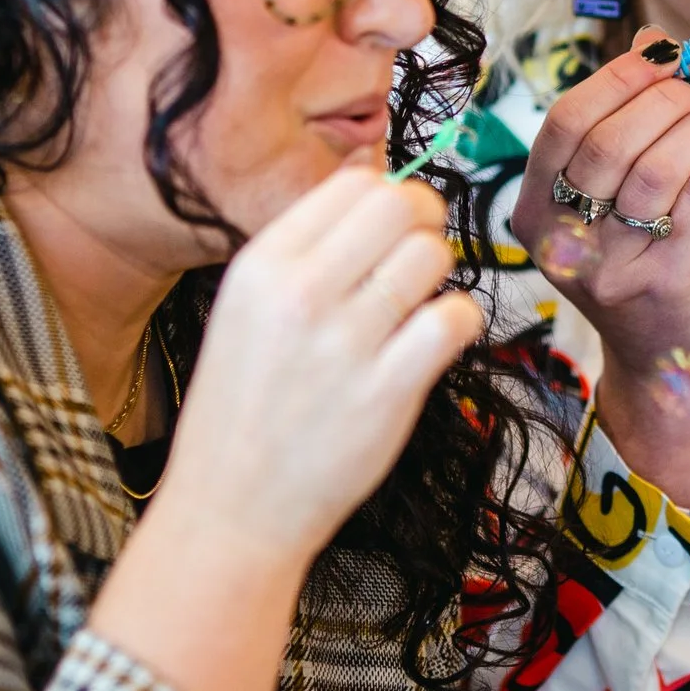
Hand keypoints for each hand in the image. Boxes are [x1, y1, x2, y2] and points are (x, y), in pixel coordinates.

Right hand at [156, 164, 484, 561]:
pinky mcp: (389, 391)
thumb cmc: (244, 408)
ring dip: (438, 277)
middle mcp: (302, 294)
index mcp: (262, 266)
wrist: (231, 509)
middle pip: (401, 205)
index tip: (390, 228)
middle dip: (424, 222)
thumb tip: (372, 181)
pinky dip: (457, 323)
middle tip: (417, 256)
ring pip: (432, 257)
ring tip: (415, 308)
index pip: (354, 184)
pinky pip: (455, 319)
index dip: (387, 196)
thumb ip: (305, 249)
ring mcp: (346, 344)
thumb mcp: (246, 309)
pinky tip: (432, 343)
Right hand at [511, 27, 689, 504]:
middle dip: (666, 97)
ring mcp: (612, 269)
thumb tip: (651, 42)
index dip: (617, 78)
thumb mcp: (625, 197)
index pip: (564, 124)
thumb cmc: (650, 264)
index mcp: (537, 214)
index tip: (664, 52)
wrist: (672, 365)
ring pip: (656, 168)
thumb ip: (630, 121)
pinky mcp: (666, 285)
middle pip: (609, 141)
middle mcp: (565, 245)